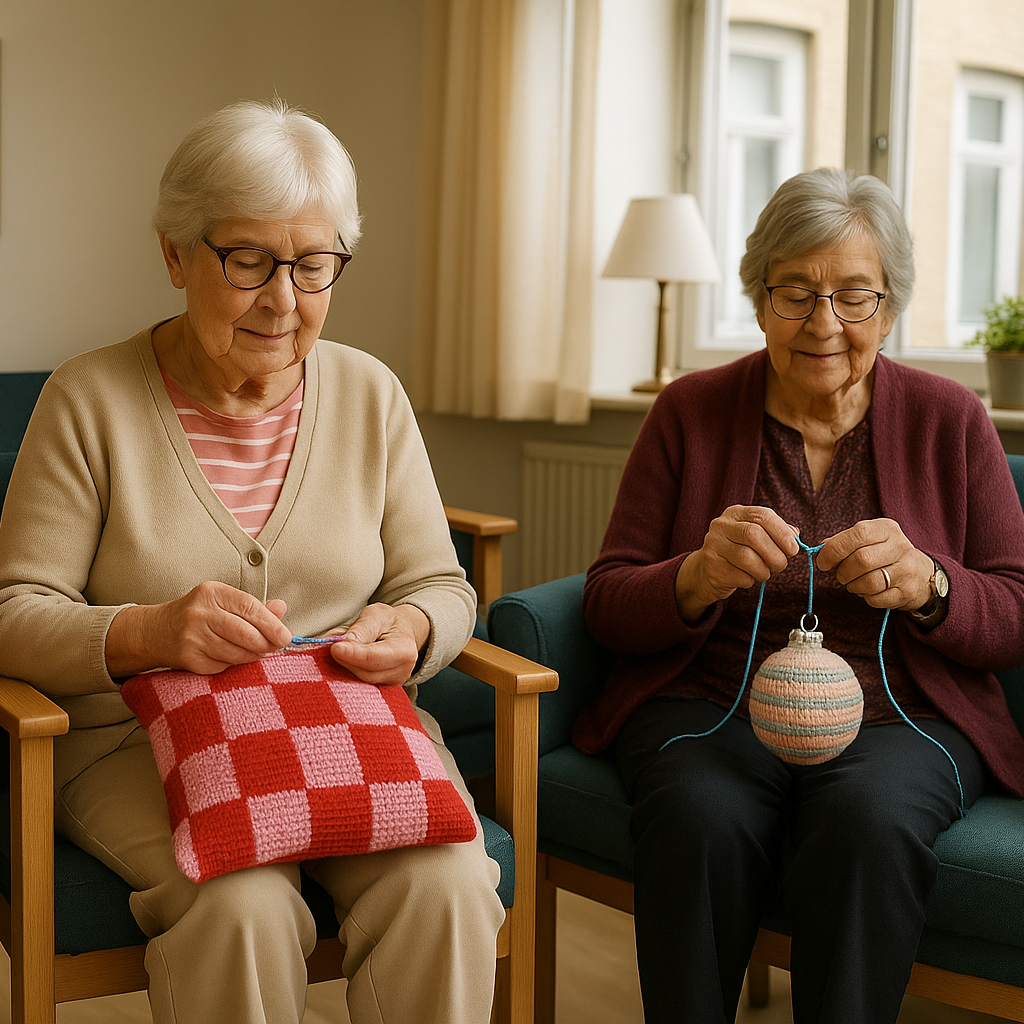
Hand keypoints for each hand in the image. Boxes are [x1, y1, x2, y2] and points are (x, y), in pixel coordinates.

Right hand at [107, 581, 292, 676]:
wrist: (154, 631)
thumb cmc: (198, 615)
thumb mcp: (222, 602)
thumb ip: (253, 606)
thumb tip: (282, 608)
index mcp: (212, 592)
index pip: (249, 607)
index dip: (271, 624)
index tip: (286, 636)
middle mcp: (200, 613)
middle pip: (244, 633)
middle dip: (266, 644)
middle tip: (276, 647)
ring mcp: (191, 637)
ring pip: (236, 653)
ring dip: (253, 656)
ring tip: (258, 652)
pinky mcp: (187, 659)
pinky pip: (222, 666)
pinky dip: (233, 664)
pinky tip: (232, 657)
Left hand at [329, 603, 430, 685]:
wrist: (401, 633)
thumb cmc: (389, 622)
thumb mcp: (376, 615)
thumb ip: (361, 629)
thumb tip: (343, 643)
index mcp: (403, 651)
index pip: (373, 658)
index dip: (352, 654)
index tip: (334, 648)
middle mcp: (400, 672)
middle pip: (364, 673)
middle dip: (344, 660)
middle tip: (329, 644)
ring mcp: (391, 684)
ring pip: (358, 682)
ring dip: (342, 666)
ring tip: (337, 648)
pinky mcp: (380, 691)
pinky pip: (358, 685)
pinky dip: (346, 673)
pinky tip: (341, 660)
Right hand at [675, 506, 799, 623]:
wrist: (707, 571)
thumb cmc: (739, 552)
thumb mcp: (757, 537)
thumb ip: (776, 533)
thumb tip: (794, 535)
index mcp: (736, 513)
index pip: (762, 515)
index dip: (782, 532)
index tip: (793, 549)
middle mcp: (721, 525)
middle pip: (753, 535)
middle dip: (775, 554)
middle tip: (781, 565)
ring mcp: (713, 545)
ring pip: (747, 558)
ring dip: (764, 570)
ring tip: (764, 573)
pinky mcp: (711, 566)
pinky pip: (739, 576)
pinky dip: (750, 581)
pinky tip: (747, 578)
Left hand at [815, 519, 933, 610]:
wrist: (921, 575)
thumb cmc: (885, 554)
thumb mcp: (868, 540)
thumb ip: (844, 542)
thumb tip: (822, 548)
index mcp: (886, 529)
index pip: (858, 534)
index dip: (835, 550)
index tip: (824, 562)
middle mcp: (899, 546)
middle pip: (862, 560)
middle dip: (843, 571)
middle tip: (840, 575)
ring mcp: (906, 570)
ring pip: (869, 582)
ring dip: (853, 586)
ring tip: (853, 583)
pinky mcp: (907, 591)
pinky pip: (876, 598)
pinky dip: (865, 597)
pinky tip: (868, 591)